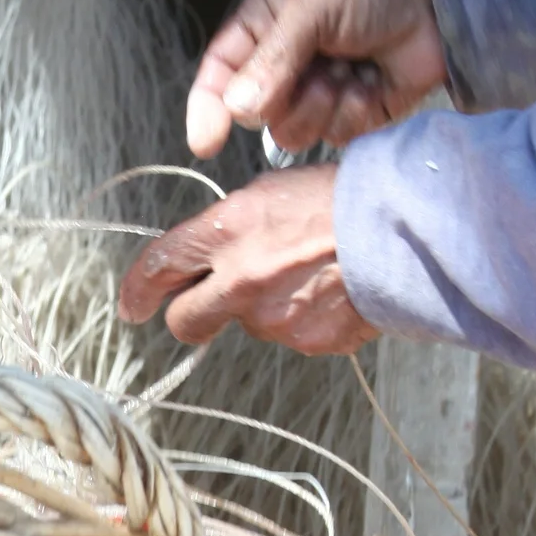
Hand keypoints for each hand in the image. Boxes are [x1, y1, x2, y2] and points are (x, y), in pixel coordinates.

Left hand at [118, 163, 375, 353]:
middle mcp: (240, 281)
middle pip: (184, 322)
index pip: (158, 267)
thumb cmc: (342, 198)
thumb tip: (214, 254)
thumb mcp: (269, 193)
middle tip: (201, 306)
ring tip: (301, 274)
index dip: (137, 290)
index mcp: (226, 232)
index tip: (132, 304)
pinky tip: (325, 291)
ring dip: (259, 308)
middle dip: (188, 316)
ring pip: (246, 325)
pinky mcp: (307, 342)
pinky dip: (301, 319)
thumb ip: (230, 229)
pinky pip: (290, 336)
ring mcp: (274, 318)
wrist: (402, 231)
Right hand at [185, 0, 448, 159]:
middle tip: (323, 66)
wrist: (439, 7)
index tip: (206, 142)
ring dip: (326, 103)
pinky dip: (356, 111)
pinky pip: (334, 137)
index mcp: (261, 28)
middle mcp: (281, 66)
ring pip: (294, 133)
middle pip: (255, 114)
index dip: (207, 108)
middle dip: (290, 96)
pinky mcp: (349, 118)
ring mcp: (315, 96)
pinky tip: (373, 82)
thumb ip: (274, 55)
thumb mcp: (314, 5)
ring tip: (351, 69)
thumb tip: (238, 107)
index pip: (218, 74)